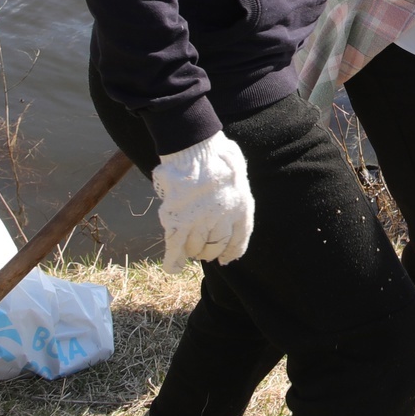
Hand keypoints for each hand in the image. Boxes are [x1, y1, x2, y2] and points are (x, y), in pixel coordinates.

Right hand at [152, 133, 255, 271]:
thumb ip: (236, 186)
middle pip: (216, 245)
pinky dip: (173, 260)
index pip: (239, 239)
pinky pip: (176, 246)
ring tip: (189, 250)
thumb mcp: (238, 170)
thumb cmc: (217, 152)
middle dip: (210, 252)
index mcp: (241, 207)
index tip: (226, 259)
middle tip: (204, 252)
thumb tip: (231, 190)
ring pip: (195, 246)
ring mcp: (200, 221)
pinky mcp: (179, 221)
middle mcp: (223, 218)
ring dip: (192, 250)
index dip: (232, 252)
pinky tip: (173, 267)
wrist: (196, 148)